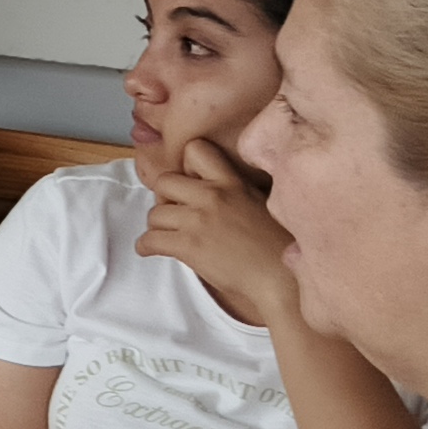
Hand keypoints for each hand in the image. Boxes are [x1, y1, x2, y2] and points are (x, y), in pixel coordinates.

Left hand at [136, 137, 298, 327]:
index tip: (190, 183)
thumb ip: (235, 193)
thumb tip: (213, 194)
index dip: (186, 166)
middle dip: (165, 198)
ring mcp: (198, 220)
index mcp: (232, 182)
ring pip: (154, 214)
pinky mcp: (188, 246)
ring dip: (157, 226)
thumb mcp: (261, 203)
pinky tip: (152, 250)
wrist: (281, 278)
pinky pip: (150, 240)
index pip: (194, 149)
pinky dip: (146, 246)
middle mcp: (212, 196)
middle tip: (174, 214)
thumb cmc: (279, 246)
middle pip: (164, 182)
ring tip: (167, 236)